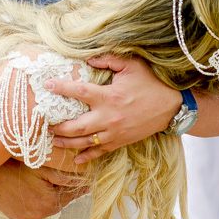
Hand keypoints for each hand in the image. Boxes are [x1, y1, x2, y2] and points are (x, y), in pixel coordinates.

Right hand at [0, 158, 87, 218]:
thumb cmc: (17, 162)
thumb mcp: (44, 167)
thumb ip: (65, 177)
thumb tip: (85, 183)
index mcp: (48, 202)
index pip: (71, 196)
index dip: (77, 186)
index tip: (84, 182)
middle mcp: (37, 215)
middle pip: (58, 203)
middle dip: (61, 191)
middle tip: (60, 179)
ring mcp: (25, 218)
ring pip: (45, 208)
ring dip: (47, 198)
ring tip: (42, 183)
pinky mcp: (16, 217)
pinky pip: (31, 211)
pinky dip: (34, 203)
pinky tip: (30, 191)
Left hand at [49, 54, 182, 162]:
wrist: (172, 106)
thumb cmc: (152, 82)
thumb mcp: (132, 65)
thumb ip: (108, 59)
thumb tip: (88, 59)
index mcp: (109, 96)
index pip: (78, 92)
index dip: (61, 88)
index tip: (47, 85)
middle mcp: (109, 117)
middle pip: (76, 126)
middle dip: (58, 126)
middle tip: (45, 124)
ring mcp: (114, 132)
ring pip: (85, 141)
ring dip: (67, 142)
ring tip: (53, 140)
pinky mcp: (121, 141)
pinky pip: (100, 151)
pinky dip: (87, 156)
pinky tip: (76, 159)